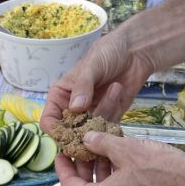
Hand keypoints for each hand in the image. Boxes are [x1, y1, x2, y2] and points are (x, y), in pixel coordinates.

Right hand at [40, 24, 155, 135]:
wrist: (134, 51)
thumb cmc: (107, 52)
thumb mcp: (92, 65)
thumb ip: (83, 86)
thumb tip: (75, 108)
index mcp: (60, 96)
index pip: (49, 120)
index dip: (55, 130)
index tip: (67, 132)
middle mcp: (72, 110)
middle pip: (69, 134)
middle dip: (81, 130)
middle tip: (95, 117)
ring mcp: (91, 116)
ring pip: (90, 132)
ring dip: (104, 112)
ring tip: (114, 87)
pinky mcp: (108, 120)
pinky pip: (107, 130)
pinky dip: (113, 114)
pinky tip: (118, 91)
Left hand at [55, 133, 184, 185]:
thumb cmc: (162, 169)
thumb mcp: (126, 149)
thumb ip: (101, 143)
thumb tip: (86, 139)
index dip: (62, 167)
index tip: (61, 153)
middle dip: (83, 167)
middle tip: (82, 147)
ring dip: (101, 173)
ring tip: (103, 150)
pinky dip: (115, 182)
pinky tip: (122, 162)